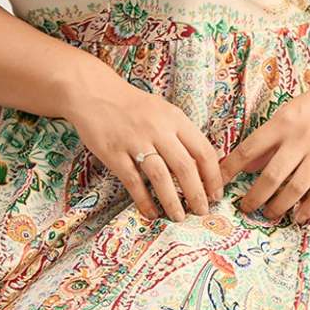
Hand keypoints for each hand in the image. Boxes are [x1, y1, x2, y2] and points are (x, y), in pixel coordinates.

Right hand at [69, 64, 222, 222]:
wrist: (93, 92)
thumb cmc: (132, 105)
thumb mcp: (163, 111)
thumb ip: (180, 133)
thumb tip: (202, 163)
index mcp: (174, 118)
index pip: (203, 151)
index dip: (213, 176)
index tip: (216, 194)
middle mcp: (158, 129)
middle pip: (185, 167)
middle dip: (197, 194)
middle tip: (202, 212)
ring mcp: (135, 141)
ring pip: (161, 177)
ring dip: (172, 201)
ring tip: (179, 217)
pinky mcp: (113, 153)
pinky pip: (133, 181)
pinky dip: (144, 200)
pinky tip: (151, 213)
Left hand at [219, 77, 309, 223]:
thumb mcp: (291, 112)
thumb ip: (271, 138)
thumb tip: (248, 165)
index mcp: (284, 121)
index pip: (249, 149)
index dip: (230, 169)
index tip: (219, 184)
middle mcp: (301, 136)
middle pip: (271, 176)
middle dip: (254, 197)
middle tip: (246, 209)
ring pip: (295, 188)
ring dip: (279, 206)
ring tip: (270, 214)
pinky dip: (309, 207)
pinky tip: (300, 216)